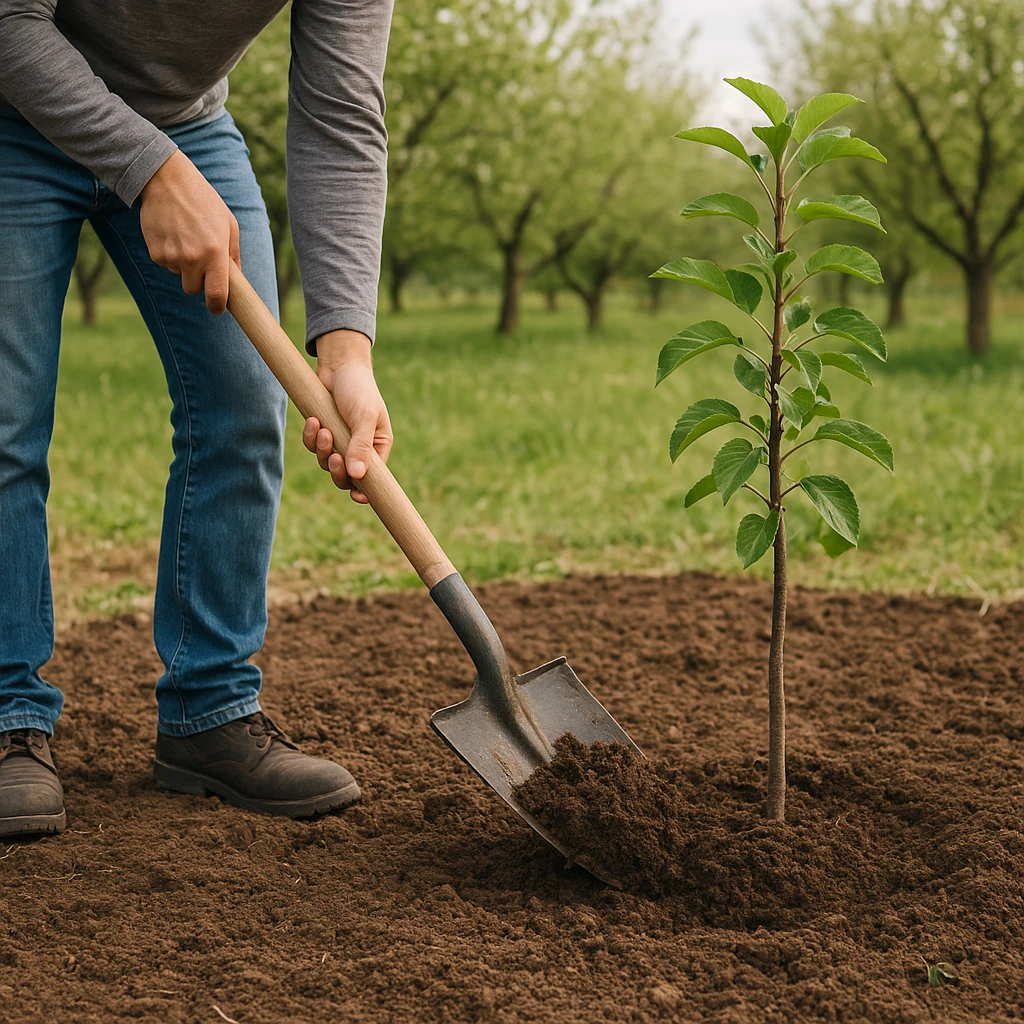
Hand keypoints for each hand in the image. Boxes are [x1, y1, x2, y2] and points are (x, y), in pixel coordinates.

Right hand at [139, 150, 239, 314]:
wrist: (166, 180)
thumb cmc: (204, 202)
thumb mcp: (228, 224)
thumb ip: (233, 255)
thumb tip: (236, 280)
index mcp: (215, 253)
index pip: (216, 295)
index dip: (217, 306)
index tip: (217, 308)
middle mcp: (193, 258)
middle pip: (193, 290)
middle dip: (198, 281)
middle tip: (201, 260)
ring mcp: (172, 256)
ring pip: (179, 276)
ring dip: (184, 265)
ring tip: (186, 237)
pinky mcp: (154, 252)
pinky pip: (165, 264)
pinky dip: (169, 254)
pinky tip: (172, 233)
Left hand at [302, 330, 391, 503]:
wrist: (339, 364)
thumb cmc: (359, 389)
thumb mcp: (364, 417)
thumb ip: (361, 446)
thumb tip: (357, 476)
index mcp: (377, 447)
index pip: (373, 478)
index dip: (365, 491)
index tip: (357, 496)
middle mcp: (359, 448)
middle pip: (346, 476)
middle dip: (337, 469)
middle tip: (335, 457)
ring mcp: (339, 441)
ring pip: (327, 462)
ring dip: (322, 449)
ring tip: (323, 429)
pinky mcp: (323, 431)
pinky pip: (313, 446)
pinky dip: (311, 437)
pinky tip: (313, 421)